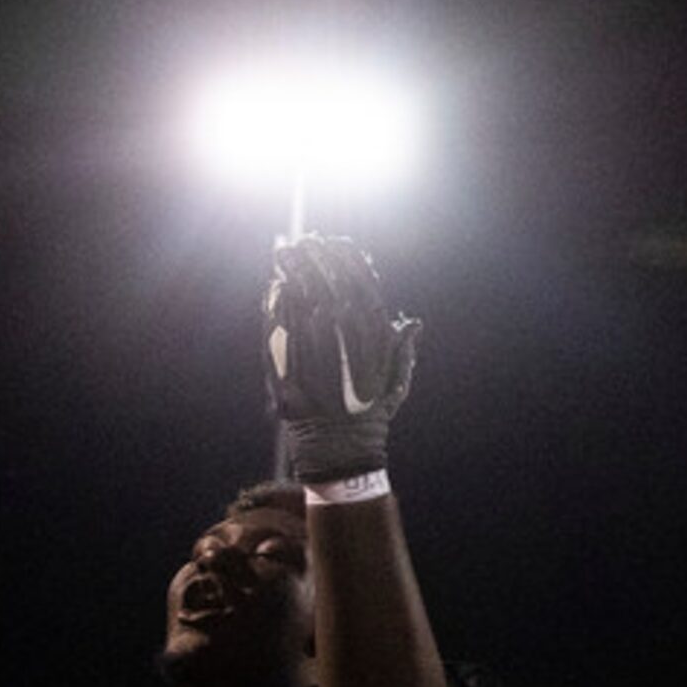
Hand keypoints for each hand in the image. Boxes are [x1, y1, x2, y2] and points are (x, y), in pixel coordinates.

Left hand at [265, 235, 417, 481]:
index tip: (337, 242)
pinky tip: (275, 286)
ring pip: (301, 299)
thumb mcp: (396, 381)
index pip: (362, 286)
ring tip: (285, 253)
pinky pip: (280, 323)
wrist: (338, 445)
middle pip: (329, 286)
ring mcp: (313, 347)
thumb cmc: (370, 412)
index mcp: (375, 338)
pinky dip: (277, 303)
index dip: (348, 261)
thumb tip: (411, 322)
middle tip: (305, 241)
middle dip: (317, 259)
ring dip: (292, 273)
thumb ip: (401, 349)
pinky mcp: (286, 359)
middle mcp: (346, 339)